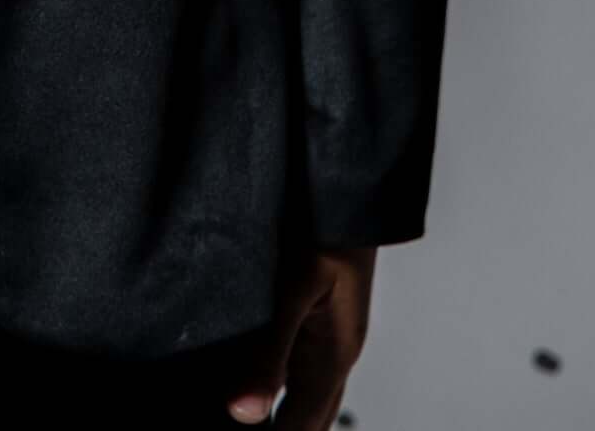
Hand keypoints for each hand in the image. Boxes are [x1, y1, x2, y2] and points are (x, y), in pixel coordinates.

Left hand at [224, 244, 374, 427]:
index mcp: (333, 357)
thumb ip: (270, 354)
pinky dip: (288, 385)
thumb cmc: (328, 230)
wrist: (351, 189)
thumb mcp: (295, 289)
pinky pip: (307, 366)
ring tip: (255, 415)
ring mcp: (335, 336)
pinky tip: (267, 378)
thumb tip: (244, 415)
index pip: (302, 426)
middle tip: (243, 427)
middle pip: (313, 418)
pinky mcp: (327, 315)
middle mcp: (338, 354)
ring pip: (313, 395)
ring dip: (289, 414)